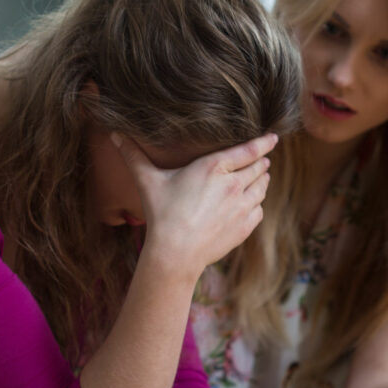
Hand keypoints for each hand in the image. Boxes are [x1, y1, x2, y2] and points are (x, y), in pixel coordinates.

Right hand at [113, 132, 276, 277]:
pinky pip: (259, 209)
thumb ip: (134, 155)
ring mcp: (243, 206)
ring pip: (262, 187)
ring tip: (258, 178)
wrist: (175, 253)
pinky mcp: (246, 226)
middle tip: (261, 159)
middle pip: (259, 167)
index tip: (273, 138)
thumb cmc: (162, 214)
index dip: (264, 142)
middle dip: (261, 162)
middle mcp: (234, 184)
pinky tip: (250, 203)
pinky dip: (256, 203)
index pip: (250, 150)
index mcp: (215, 167)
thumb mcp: (148, 181)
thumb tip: (114, 134)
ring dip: (261, 181)